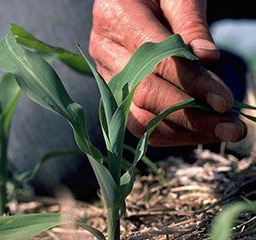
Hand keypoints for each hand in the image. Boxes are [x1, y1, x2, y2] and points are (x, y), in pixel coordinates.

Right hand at [89, 0, 246, 145]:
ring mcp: (106, 77)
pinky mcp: (114, 94)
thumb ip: (190, 24)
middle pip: (146, 95)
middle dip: (190, 116)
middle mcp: (105, 51)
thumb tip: (208, 58)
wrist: (129, 2)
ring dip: (181, 130)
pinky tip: (193, 131)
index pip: (157, 60)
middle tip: (228, 129)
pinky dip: (166, 132)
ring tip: (215, 132)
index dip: (191, 83)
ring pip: (140, 117)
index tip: (223, 101)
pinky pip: (137, 122)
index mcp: (117, 17)